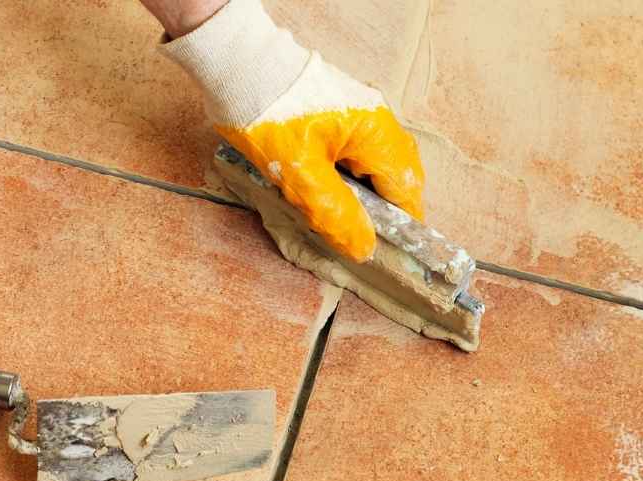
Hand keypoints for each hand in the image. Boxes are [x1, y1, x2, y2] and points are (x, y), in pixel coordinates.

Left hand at [162, 0, 424, 261]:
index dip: (400, 225)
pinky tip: (321, 189)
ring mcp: (358, 112)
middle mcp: (376, 119)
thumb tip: (364, 247)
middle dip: (380, 210)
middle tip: (354, 237)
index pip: (406, 188)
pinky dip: (345, 175)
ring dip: (361, 194)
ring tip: (334, 216)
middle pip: (394, 175)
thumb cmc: (266, 115)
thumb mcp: (300, 175)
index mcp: (377, 133)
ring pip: (373, 164)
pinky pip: (354, 151)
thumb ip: (336, 213)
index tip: (384, 252)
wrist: (235, 65)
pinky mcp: (336, 111)